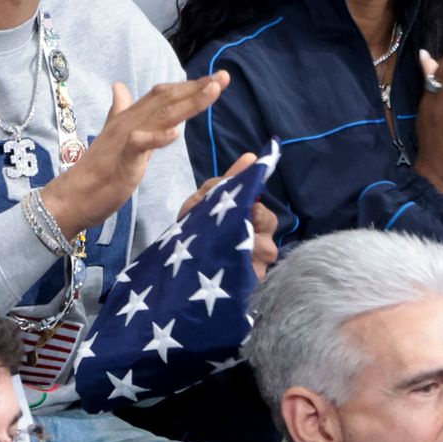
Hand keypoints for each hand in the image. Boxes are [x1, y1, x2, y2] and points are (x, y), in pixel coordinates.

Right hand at [44, 74, 228, 235]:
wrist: (73, 197)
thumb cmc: (97, 170)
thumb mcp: (114, 137)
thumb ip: (120, 111)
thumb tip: (119, 86)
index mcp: (130, 117)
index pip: (163, 94)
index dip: (189, 86)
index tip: (215, 79)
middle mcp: (129, 122)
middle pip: (167, 98)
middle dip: (197, 88)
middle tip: (224, 77)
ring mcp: (125, 139)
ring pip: (161, 115)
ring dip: (189, 102)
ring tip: (213, 91)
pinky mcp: (122, 160)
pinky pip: (139, 144)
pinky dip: (158, 137)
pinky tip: (175, 133)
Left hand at [177, 151, 278, 278]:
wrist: (171, 264)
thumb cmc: (193, 229)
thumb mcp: (204, 201)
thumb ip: (227, 181)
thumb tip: (251, 157)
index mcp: (249, 223)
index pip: (267, 215)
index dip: (257, 210)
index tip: (243, 207)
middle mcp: (257, 244)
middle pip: (271, 234)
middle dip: (254, 226)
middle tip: (233, 227)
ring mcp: (254, 266)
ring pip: (268, 252)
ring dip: (248, 246)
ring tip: (225, 247)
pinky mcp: (248, 285)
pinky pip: (257, 275)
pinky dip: (243, 268)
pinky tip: (226, 265)